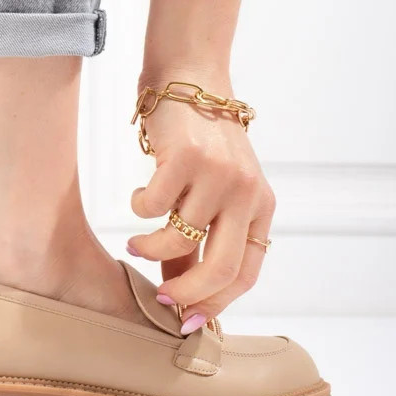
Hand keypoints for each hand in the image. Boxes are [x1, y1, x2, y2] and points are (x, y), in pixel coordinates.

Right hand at [126, 78, 274, 331]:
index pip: (246, 272)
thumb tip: (176, 292)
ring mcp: (218, 175)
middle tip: (159, 298)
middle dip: (187, 292)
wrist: (189, 77)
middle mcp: (245, 193)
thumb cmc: (199, 139)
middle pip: (221, 266)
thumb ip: (199, 239)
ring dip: (149, 247)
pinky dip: (139, 208)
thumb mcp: (213, 190)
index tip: (187, 318)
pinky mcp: (185, 157)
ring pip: (179, 237)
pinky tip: (140, 194)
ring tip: (135, 241)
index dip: (216, 302)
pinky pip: (152, 205)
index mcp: (260, 206)